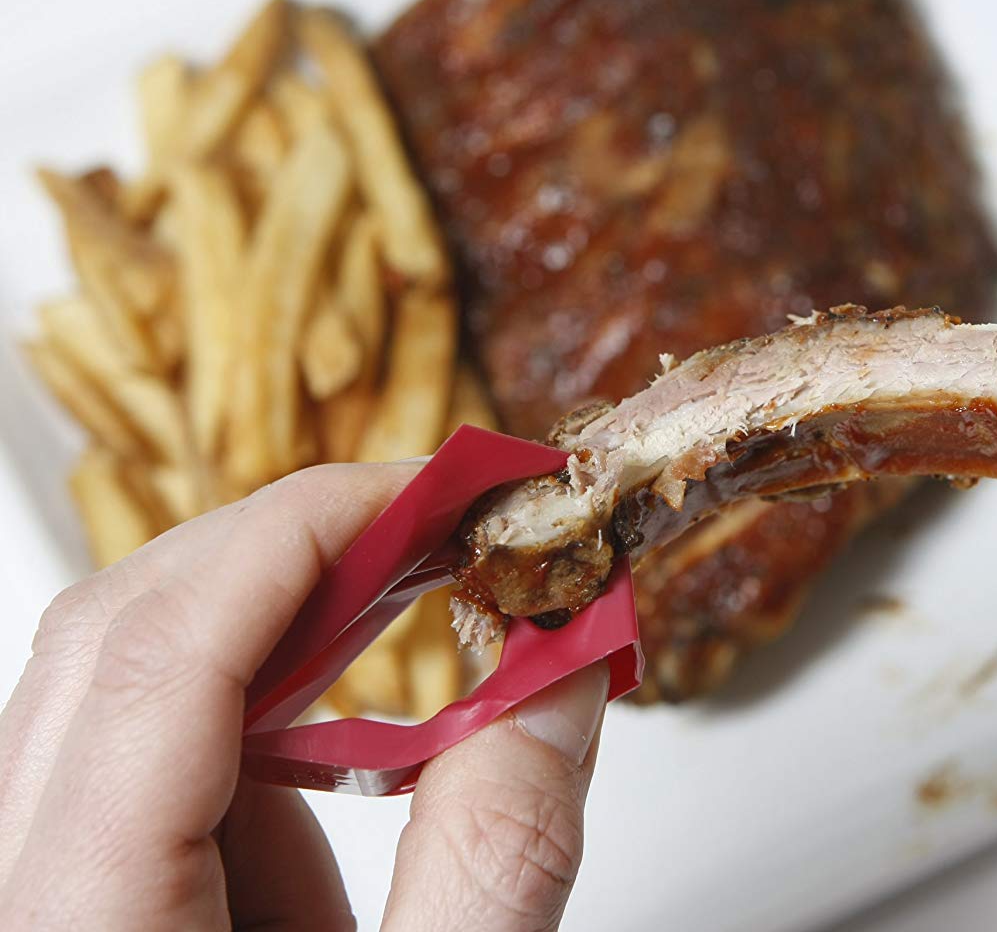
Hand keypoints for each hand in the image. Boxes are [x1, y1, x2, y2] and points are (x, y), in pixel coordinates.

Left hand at [0, 462, 607, 930]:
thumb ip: (494, 856)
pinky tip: (356, 758)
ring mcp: (37, 901)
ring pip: (121, 688)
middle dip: (300, 556)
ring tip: (427, 625)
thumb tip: (558, 671)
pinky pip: (145, 765)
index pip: (149, 656)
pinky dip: (264, 722)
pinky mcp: (81, 907)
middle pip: (117, 640)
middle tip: (448, 532)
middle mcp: (18, 903)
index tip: (444, 491)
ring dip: (287, 634)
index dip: (307, 531)